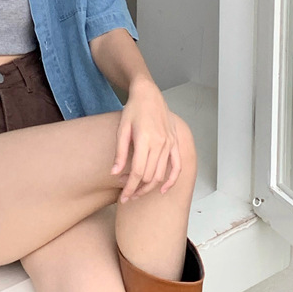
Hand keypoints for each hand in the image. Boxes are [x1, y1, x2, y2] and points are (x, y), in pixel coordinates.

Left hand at [110, 78, 181, 201]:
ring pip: (161, 174)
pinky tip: (162, 190)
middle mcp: (160, 143)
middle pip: (150, 176)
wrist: (149, 94)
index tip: (123, 197)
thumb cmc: (133, 109)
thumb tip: (115, 173)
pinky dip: (171, 180)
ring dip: (150, 187)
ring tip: (137, 191)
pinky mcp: (175, 143)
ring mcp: (170, 143)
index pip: (139, 172)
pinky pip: (177, 166)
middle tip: (126, 194)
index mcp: (145, 139)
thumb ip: (120, 153)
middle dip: (137, 189)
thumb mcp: (122, 129)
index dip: (130, 187)